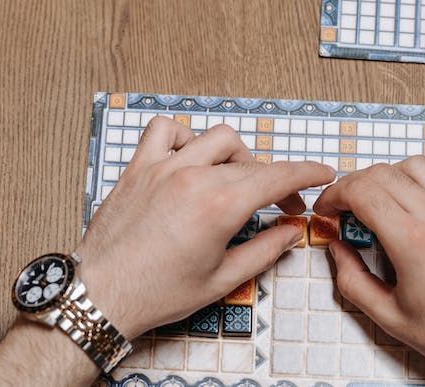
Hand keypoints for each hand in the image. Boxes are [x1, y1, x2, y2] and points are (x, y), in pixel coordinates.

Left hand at [76, 118, 334, 339]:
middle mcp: (193, 178)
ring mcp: (163, 168)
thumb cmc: (156, 294)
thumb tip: (290, 232)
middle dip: (275, 181)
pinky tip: (189, 158)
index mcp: (219, 207)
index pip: (277, 177)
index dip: (306, 173)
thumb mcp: (222, 281)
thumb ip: (263, 251)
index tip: (322, 172)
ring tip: (237, 180)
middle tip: (282, 206)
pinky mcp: (138, 168)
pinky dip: (183, 136)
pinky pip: (164, 130)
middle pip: (251, 164)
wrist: (102, 295)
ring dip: (235, 155)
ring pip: (215, 138)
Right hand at [314, 157, 424, 385]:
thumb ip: (352, 280)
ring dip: (392, 177)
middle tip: (348, 206)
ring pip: (418, 165)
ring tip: (386, 200)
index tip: (329, 207)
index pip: (362, 192)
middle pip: (384, 173)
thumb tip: (338, 250)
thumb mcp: (389, 317)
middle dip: (355, 185)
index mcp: (414, 244)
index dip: (336, 195)